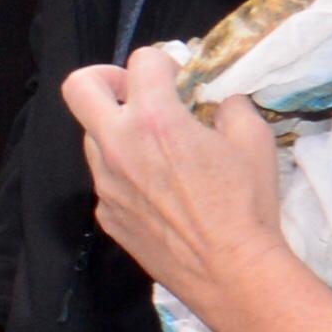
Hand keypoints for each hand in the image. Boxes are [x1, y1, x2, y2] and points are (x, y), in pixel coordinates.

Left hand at [68, 43, 287, 322]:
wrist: (229, 271)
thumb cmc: (246, 203)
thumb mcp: (254, 141)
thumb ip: (230, 107)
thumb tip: (217, 99)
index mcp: (154, 120)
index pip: (140, 61)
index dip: (163, 61)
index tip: (177, 76)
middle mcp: (116, 145)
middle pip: (78, 87)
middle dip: (106, 79)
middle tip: (135, 92)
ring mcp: (103, 181)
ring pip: (91, 136)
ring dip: (116, 129)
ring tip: (155, 147)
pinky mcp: (103, 212)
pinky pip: (104, 178)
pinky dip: (124, 172)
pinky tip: (157, 189)